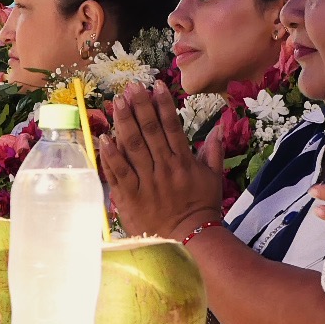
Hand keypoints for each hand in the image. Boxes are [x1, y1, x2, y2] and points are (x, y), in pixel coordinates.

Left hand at [99, 81, 224, 240]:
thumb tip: (220, 127)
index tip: (156, 84)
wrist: (190, 239)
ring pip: (133, 147)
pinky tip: (104, 137)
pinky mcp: (131, 197)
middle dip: (140, 106)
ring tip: (118, 102)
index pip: (172, 126)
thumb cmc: (202, 207)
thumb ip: (214, 151)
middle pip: (150, 131)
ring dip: (124, 122)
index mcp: (184, 162)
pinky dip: (111, 155)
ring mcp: (147, 182)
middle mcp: (164, 168)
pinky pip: (120, 173)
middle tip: (131, 86)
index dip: (163, 104)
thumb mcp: (214, 177)